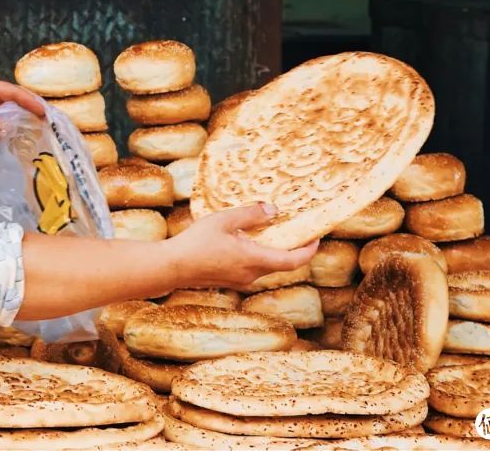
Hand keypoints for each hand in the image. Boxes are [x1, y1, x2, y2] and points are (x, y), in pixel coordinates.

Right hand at [164, 203, 319, 288]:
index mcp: (254, 260)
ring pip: (266, 265)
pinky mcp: (230, 279)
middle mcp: (251, 274)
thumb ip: (251, 215)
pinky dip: (258, 254)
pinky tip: (247, 240)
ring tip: (271, 230)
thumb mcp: (224, 220)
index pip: (293, 261)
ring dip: (273, 250)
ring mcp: (240, 280)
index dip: (309, 250)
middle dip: (292, 247)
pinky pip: (252, 268)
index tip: (317, 237)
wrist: (172, 266)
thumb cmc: (196, 243)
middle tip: (297, 228)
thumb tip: (273, 210)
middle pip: (281, 263)